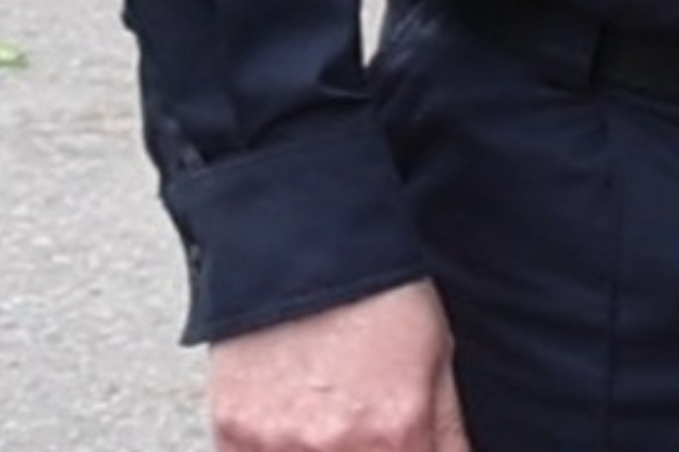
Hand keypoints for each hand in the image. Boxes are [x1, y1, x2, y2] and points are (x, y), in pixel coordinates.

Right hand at [208, 279, 469, 451]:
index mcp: (396, 430)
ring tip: (329, 423)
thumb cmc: (380, 297)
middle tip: (366, 438)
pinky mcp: (231, 438)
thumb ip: (447, 436)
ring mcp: (277, 448)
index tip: (401, 450)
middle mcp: (337, 446)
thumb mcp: (436, 362)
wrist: (307, 246)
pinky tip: (293, 433)